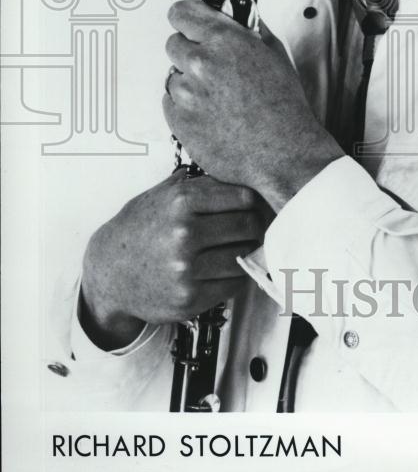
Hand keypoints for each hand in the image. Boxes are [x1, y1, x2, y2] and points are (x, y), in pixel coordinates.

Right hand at [79, 171, 267, 349]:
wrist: (108, 274)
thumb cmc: (138, 230)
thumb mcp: (161, 195)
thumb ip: (199, 183)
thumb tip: (240, 173)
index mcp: (181, 202)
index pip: (243, 198)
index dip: (254, 202)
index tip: (256, 207)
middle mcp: (184, 234)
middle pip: (248, 226)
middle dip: (256, 227)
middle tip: (255, 229)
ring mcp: (187, 269)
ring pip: (243, 257)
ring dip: (248, 253)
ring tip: (242, 248)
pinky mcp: (189, 298)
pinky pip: (233, 284)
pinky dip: (236, 276)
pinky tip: (227, 268)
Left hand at [162, 0, 342, 211]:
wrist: (283, 152)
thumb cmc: (284, 107)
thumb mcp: (275, 55)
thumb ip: (249, 31)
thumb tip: (235, 18)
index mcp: (225, 41)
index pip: (181, 12)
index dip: (187, 18)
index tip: (189, 23)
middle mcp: (200, 63)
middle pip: (174, 44)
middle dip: (191, 52)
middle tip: (213, 68)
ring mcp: (186, 94)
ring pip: (173, 76)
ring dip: (189, 83)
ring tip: (218, 98)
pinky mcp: (178, 121)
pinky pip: (171, 104)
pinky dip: (186, 108)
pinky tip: (212, 114)